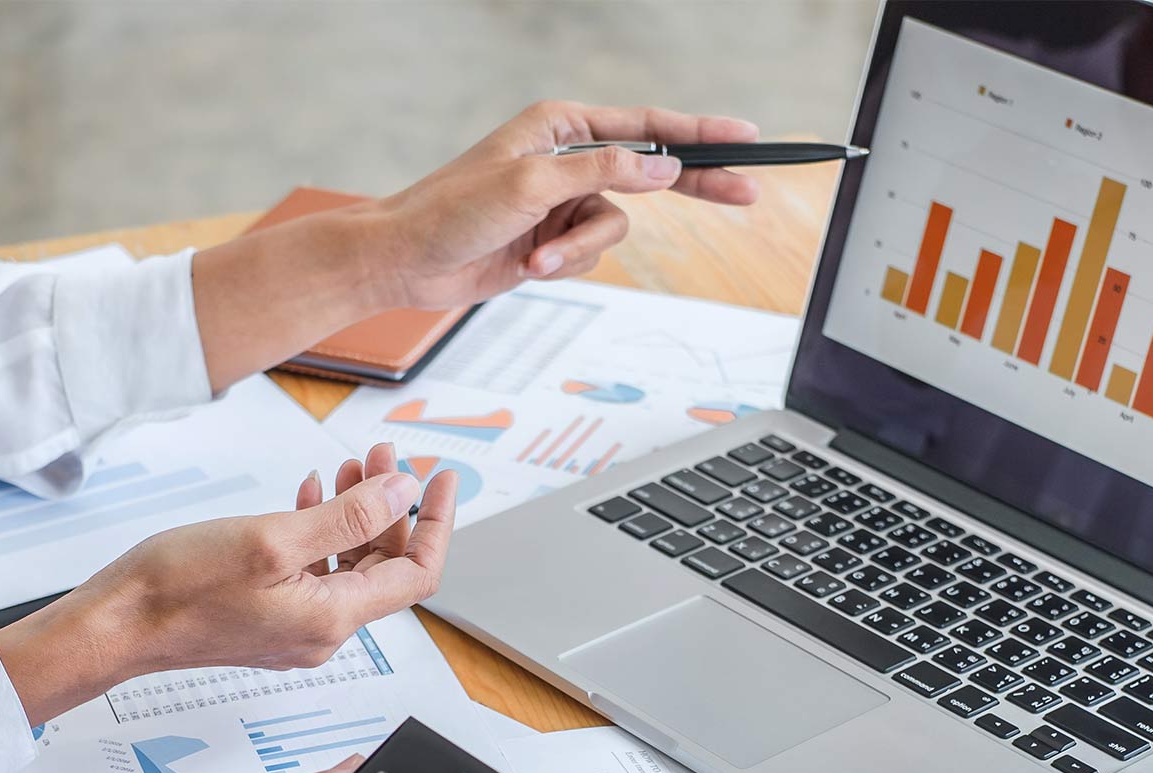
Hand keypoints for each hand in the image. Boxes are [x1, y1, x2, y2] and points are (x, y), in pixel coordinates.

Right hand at [0, 444, 454, 723]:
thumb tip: (403, 495)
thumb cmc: (178, 588)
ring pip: (348, 565)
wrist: (116, 625)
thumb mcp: (273, 539)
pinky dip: (321, 531)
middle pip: (384, 565)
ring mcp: (294, 627)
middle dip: (391, 505)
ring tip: (349, 466)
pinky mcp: (267, 617)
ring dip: (356, 513)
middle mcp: (321, 631)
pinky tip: (308, 495)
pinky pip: (314, 573)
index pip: (415, 572)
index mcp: (332, 618)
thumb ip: (347, 519)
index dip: (436, 522)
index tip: (442, 479)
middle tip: (382, 455)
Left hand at [368, 101, 761, 309]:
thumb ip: (603, 171)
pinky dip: (565, 266)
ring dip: (579, 250)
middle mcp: (566, 158)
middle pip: (651, 172)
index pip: (648, 126)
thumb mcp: (531, 183)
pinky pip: (590, 255)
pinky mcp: (553, 239)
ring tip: (538, 257)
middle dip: (690, 187)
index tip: (746, 137)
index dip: (701, 132)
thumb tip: (662, 167)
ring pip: (614, 227)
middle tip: (744, 195)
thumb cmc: (451, 211)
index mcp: (561, 126)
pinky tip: (528, 267)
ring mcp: (561, 201)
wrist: (406, 262)